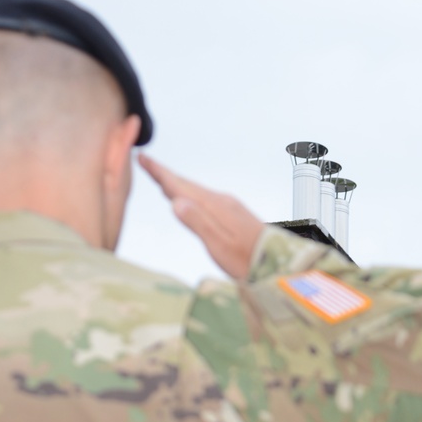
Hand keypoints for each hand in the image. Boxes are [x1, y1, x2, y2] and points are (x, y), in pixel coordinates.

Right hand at [139, 154, 264, 277]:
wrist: (279, 264)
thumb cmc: (249, 260)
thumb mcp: (219, 245)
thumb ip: (198, 223)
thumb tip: (175, 201)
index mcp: (213, 206)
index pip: (180, 186)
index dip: (159, 173)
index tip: (142, 157)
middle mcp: (221, 200)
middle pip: (187, 185)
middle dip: (165, 175)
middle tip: (146, 163)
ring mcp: (230, 206)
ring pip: (197, 191)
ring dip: (178, 184)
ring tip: (162, 180)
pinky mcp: (236, 214)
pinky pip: (207, 199)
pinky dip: (192, 195)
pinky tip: (191, 201)